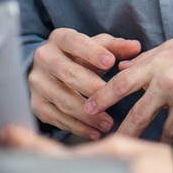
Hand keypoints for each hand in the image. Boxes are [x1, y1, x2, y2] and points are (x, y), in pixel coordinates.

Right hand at [28, 27, 143, 139]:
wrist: (49, 71)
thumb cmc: (80, 57)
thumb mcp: (96, 47)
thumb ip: (115, 47)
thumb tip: (135, 47)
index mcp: (59, 39)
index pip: (74, 42)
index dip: (91, 52)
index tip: (111, 62)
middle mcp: (44, 58)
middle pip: (68, 74)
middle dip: (91, 88)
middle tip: (112, 100)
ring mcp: (37, 82)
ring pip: (62, 100)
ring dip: (87, 115)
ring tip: (108, 124)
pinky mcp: (36, 103)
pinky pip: (56, 118)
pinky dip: (77, 127)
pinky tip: (94, 133)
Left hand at [85, 29, 172, 144]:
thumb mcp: (172, 48)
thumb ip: (144, 59)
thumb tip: (118, 68)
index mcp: (158, 65)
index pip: (122, 84)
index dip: (102, 98)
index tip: (87, 109)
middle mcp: (171, 84)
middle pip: (138, 117)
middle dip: (124, 134)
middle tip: (112, 146)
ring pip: (166, 133)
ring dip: (160, 142)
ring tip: (151, 150)